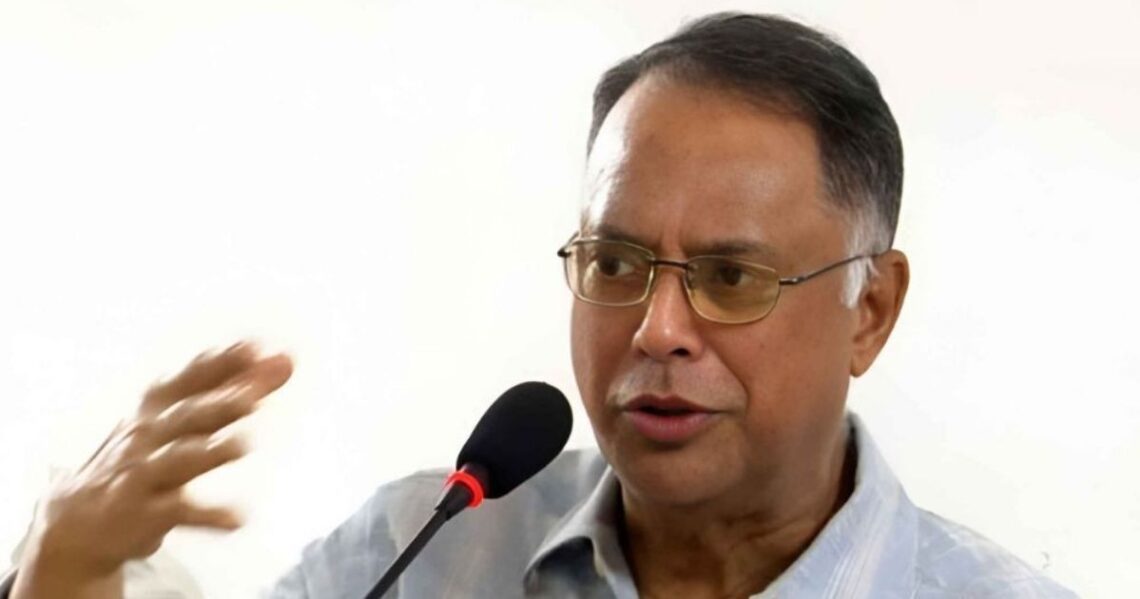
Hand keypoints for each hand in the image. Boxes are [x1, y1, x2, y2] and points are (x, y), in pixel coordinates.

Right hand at [12, 342, 293, 598]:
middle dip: (218, 404)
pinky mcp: (145, 513)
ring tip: (242, 445)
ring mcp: (143, 473)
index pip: (192, 376)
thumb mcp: (185, 418)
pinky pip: (178, 512)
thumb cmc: (147, 454)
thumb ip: (237, 388)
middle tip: (252, 396)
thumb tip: (286, 360)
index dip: (222, 362)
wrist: (80, 519)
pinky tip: (238, 520)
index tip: (255, 347)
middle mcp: (150, 433)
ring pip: (178, 459)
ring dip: (209, 451)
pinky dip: (208, 516)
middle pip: (187, 415)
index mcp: (160, 404)